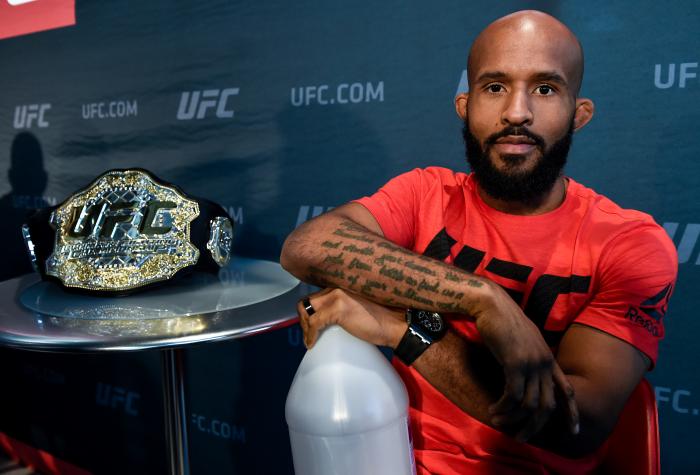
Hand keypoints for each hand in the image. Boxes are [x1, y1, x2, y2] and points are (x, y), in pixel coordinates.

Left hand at [297, 288, 405, 348]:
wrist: (396, 324)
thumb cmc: (382, 318)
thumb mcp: (359, 304)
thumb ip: (345, 302)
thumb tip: (329, 314)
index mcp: (342, 284)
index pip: (317, 294)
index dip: (312, 310)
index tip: (312, 324)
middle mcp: (337, 285)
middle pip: (308, 300)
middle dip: (305, 318)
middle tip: (310, 333)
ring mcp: (337, 296)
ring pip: (307, 310)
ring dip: (305, 327)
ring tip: (310, 339)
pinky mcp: (338, 309)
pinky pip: (314, 323)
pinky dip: (310, 335)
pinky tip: (312, 343)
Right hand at [474, 281, 578, 441]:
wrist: (491, 303)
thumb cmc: (503, 319)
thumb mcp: (523, 340)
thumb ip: (529, 356)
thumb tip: (525, 373)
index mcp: (549, 358)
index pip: (568, 390)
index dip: (572, 412)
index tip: (574, 430)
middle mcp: (544, 362)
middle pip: (548, 404)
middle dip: (536, 425)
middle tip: (522, 438)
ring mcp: (531, 363)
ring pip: (529, 404)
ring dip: (514, 418)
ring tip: (499, 423)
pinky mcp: (515, 363)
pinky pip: (512, 395)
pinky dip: (503, 407)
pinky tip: (493, 410)